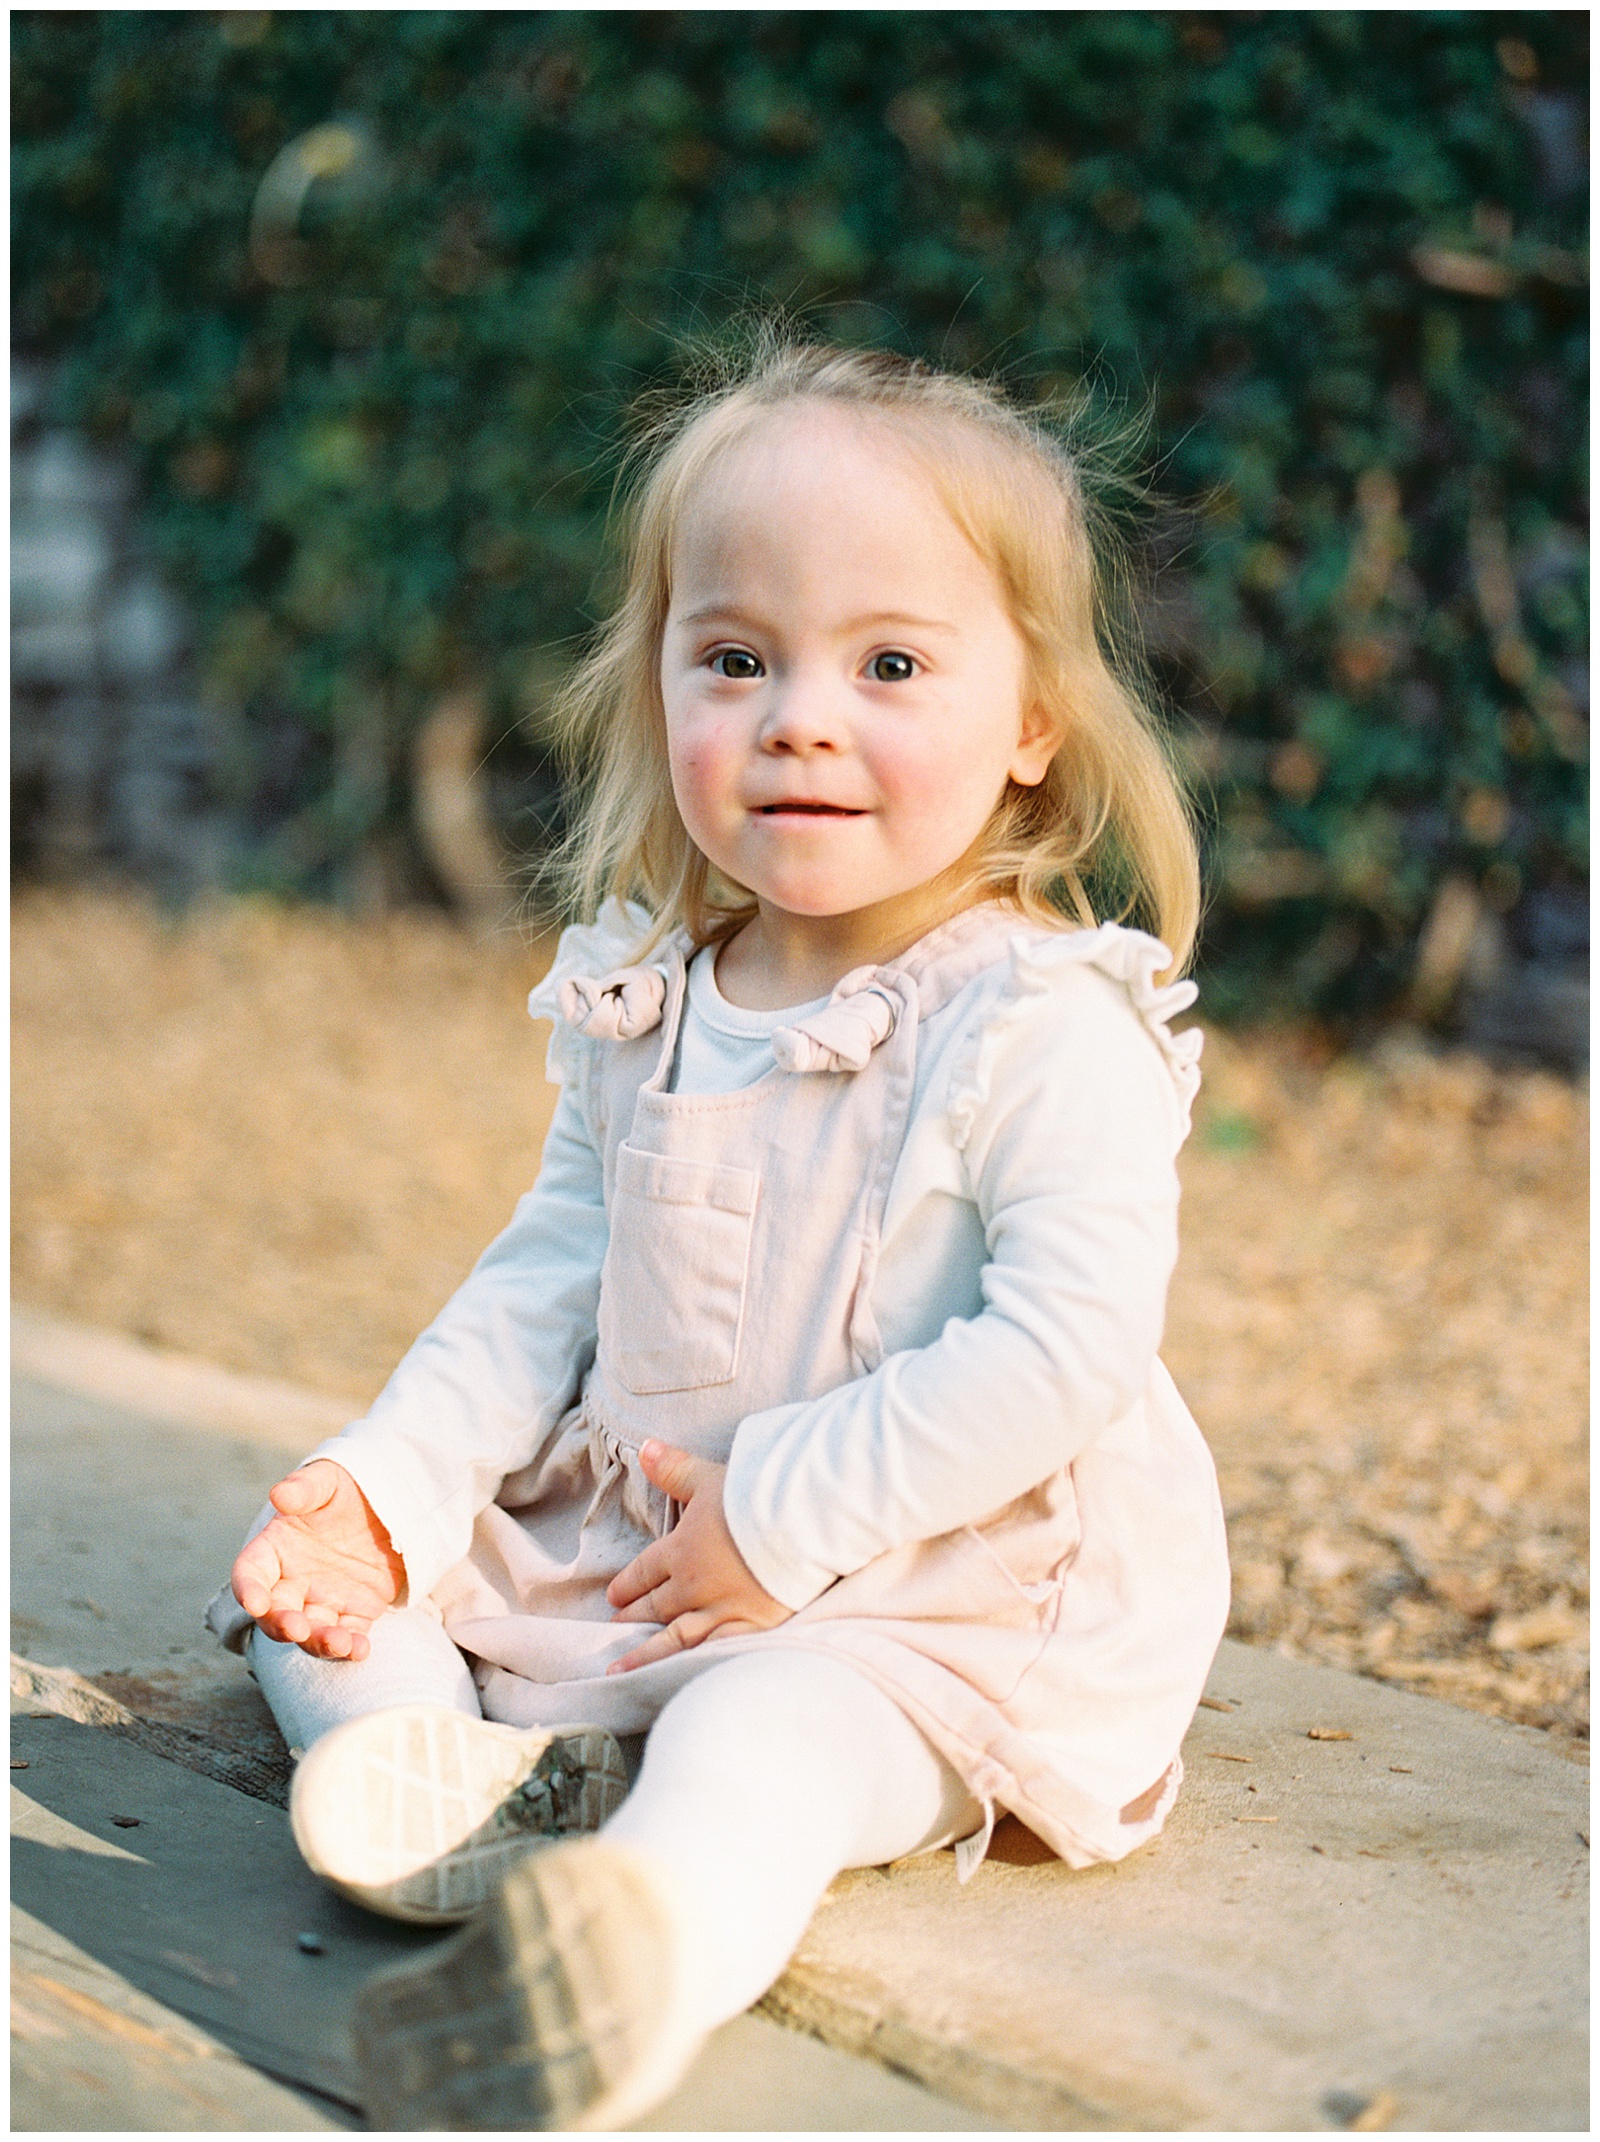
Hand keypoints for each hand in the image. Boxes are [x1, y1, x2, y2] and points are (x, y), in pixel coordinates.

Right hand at [231, 1459, 403, 1660]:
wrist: (390, 1503)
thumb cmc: (347, 1488)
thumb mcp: (328, 1480)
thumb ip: (304, 1488)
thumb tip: (280, 1494)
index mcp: (275, 1549)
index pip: (250, 1573)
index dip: (248, 1589)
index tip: (254, 1602)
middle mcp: (292, 1581)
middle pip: (275, 1612)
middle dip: (282, 1625)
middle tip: (296, 1629)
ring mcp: (322, 1600)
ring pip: (311, 1631)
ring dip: (319, 1642)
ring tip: (337, 1643)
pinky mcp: (354, 1612)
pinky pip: (347, 1635)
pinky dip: (350, 1647)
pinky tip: (360, 1650)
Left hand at [605, 1441, 790, 1671]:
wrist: (803, 1522)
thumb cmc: (757, 1495)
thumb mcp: (710, 1476)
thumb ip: (674, 1468)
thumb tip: (644, 1448)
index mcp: (682, 1550)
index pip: (645, 1571)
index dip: (628, 1584)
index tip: (613, 1596)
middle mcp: (695, 1586)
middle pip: (657, 1605)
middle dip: (634, 1616)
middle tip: (617, 1626)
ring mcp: (724, 1611)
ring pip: (676, 1637)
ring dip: (646, 1652)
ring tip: (621, 1668)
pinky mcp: (754, 1627)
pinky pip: (714, 1651)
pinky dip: (693, 1663)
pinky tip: (679, 1674)